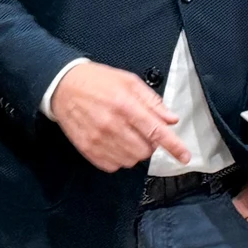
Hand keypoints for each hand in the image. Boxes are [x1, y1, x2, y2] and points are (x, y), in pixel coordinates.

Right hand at [49, 62, 191, 172]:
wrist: (62, 86)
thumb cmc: (96, 81)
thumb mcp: (128, 81)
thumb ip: (152, 101)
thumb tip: (170, 119)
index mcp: (125, 104)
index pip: (155, 130)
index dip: (173, 146)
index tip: (184, 156)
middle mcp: (112, 124)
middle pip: (145, 151)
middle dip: (149, 144)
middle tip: (141, 131)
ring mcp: (98, 139)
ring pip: (130, 161)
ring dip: (134, 152)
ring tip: (125, 135)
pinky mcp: (87, 149)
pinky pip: (113, 166)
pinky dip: (119, 158)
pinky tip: (114, 143)